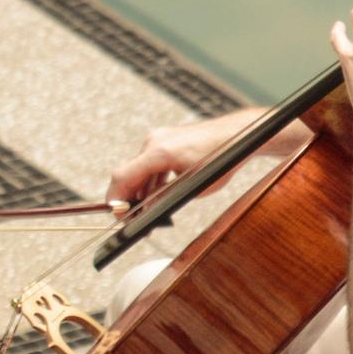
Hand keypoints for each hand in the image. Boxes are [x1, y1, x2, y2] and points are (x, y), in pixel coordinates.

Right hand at [107, 117, 228, 209]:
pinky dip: (149, 179)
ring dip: (139, 190)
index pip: (123, 176)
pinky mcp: (165, 140)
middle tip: (131, 218)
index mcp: (158, 152)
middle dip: (127, 197)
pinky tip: (154, 195)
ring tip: (144, 211)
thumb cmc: (220, 159)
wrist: (237, 135)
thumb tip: (144, 211)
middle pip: (128, 173)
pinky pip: (149, 163)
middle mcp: (154, 142)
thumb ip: (164, 198)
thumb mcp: (192, 187)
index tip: (117, 214)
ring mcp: (158, 139)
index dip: (115, 198)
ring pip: (138, 169)